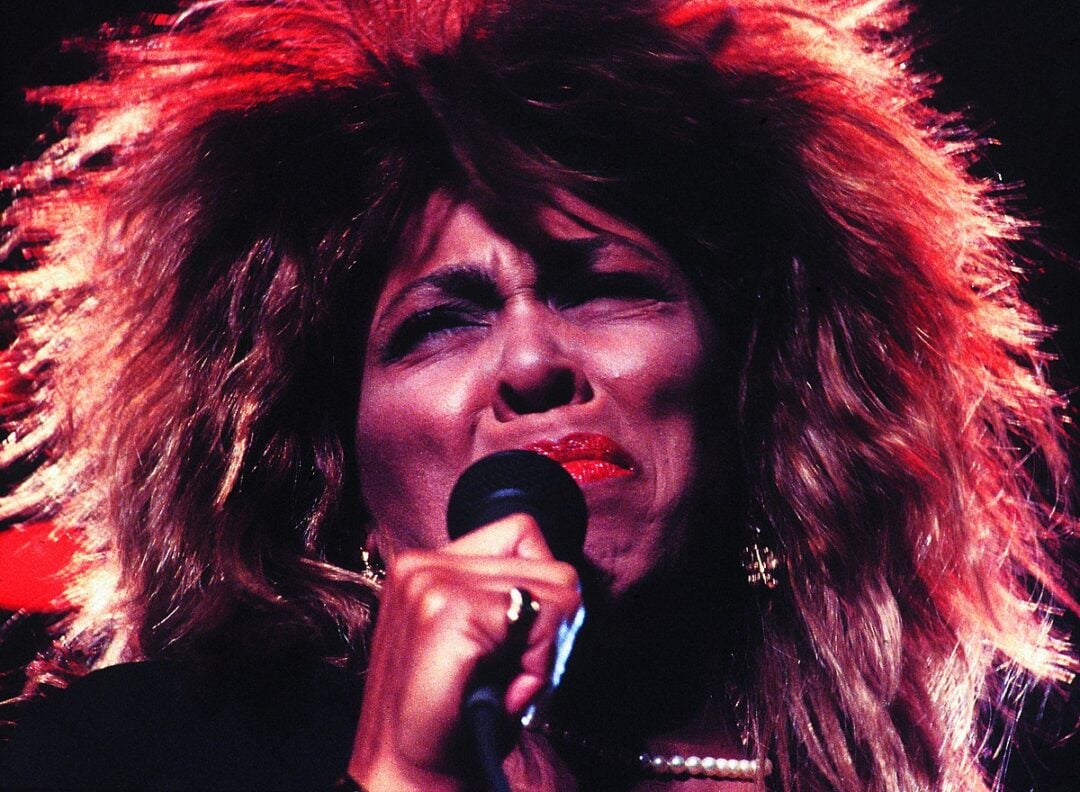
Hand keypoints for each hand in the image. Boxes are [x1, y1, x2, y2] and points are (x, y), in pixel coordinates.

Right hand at [347, 515, 581, 791]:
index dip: (541, 596)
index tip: (516, 651)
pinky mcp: (449, 609)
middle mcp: (422, 562)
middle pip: (548, 563)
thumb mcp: (479, 641)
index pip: (523, 533)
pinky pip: (545, 616)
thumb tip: (565, 581)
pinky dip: (542, 664)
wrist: (409, 777)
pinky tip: (506, 693)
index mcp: (423, 564)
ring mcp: (432, 581)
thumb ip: (504, 596)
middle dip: (551, 628)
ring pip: (557, 588)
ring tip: (507, 684)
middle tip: (514, 678)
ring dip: (547, 649)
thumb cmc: (452, 720)